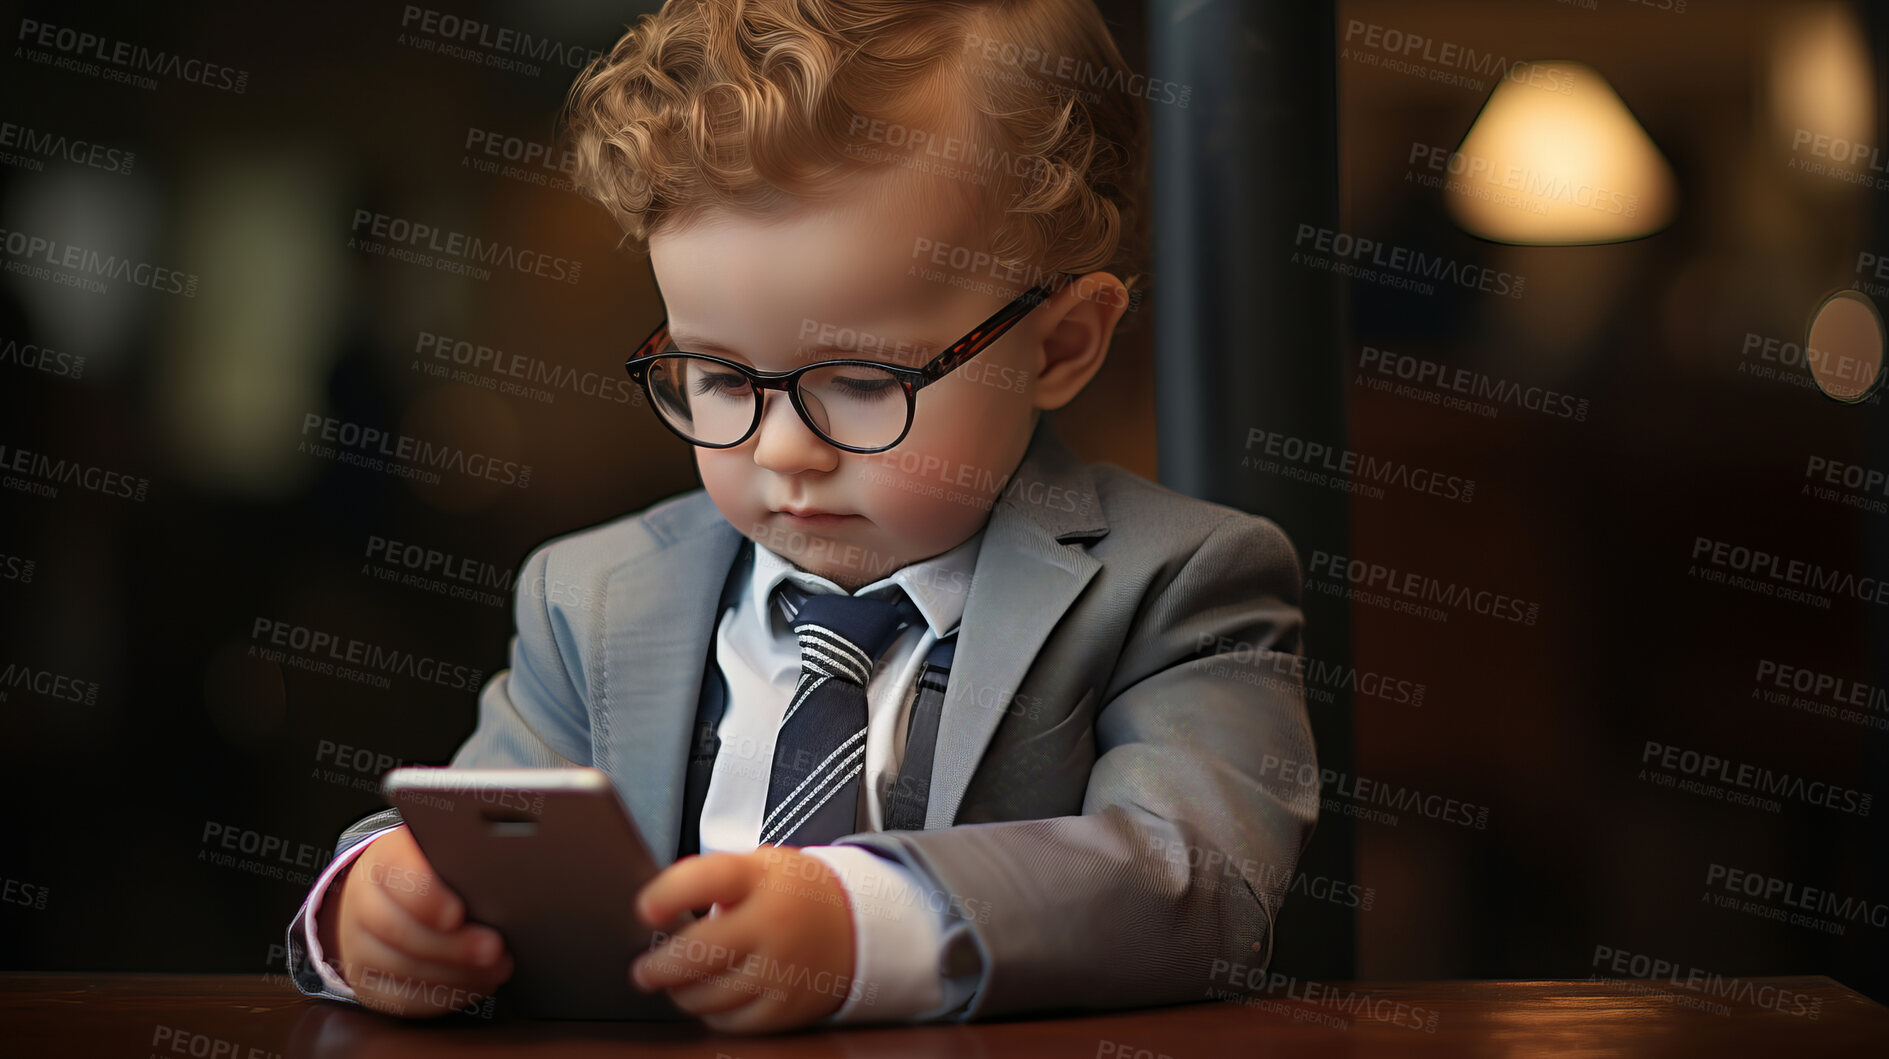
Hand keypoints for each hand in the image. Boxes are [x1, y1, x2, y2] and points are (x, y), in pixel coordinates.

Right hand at [317, 825, 513, 1017]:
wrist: (384, 896)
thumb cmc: (430, 873)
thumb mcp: (443, 853)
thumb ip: (464, 860)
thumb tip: (502, 877)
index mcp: (383, 858)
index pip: (395, 871)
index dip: (426, 897)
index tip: (458, 913)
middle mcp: (361, 900)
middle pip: (397, 929)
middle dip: (453, 945)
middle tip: (495, 949)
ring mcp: (356, 944)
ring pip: (401, 968)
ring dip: (456, 974)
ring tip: (497, 968)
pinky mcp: (365, 981)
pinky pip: (401, 999)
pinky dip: (444, 996)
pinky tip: (476, 985)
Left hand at [631, 845, 859, 1032]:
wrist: (854, 927)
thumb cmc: (791, 894)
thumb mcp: (759, 867)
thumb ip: (710, 880)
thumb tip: (653, 912)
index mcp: (761, 878)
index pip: (707, 879)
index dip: (668, 894)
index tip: (645, 910)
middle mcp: (773, 924)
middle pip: (698, 953)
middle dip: (658, 966)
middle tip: (643, 970)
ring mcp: (781, 970)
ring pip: (706, 996)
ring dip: (681, 992)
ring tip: (678, 982)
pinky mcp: (785, 1008)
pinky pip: (729, 1021)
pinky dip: (711, 1012)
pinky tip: (712, 996)